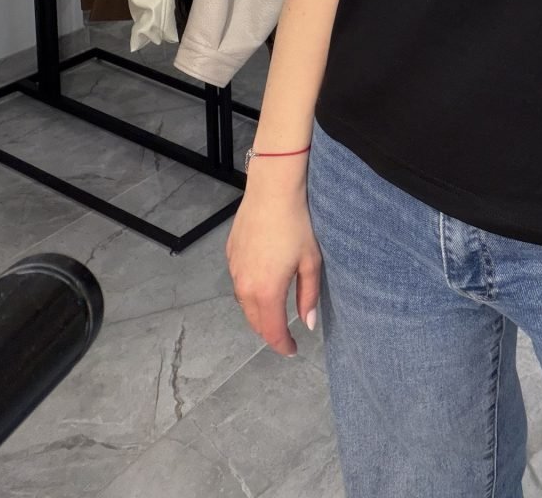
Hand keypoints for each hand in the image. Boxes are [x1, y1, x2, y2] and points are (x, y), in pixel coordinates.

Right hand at [226, 180, 321, 356]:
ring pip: (244, 303)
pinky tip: (262, 282)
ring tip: (275, 311)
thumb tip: (308, 325)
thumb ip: (308, 296)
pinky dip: (250, 291)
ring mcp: (234, 270)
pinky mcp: (230, 254)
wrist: (272, 191)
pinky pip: (239, 283)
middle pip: (255, 322)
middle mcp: (245, 287)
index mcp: (266, 292)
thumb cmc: (297, 225)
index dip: (283, 345)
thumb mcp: (311, 261)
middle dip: (270, 332)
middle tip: (285, 334)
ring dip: (258, 312)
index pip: (272, 331)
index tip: (292, 350)